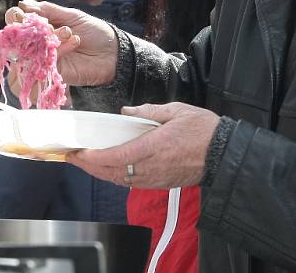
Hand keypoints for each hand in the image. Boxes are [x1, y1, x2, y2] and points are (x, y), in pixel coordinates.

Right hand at [14, 0, 118, 86]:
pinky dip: (59, 49)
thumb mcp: (72, 16)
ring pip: (30, 50)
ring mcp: (44, 58)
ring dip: (46, 38)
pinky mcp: (53, 72)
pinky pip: (45, 62)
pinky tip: (74, 41)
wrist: (112, 52)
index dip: (14, 17)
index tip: (18, 14)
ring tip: (67, 31)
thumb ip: (48, 10)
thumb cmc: (94, 32)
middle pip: (18, 38)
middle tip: (42, 24)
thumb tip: (24, 4)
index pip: (18, 21)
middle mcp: (39, 43)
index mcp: (42, 26)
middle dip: (26, 29)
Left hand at [66, 102, 219, 188]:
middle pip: (111, 172)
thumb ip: (149, 111)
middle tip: (71, 157)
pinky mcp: (160, 183)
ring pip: (119, 180)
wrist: (224, 154)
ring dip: (99, 173)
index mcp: (154, 147)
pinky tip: (108, 169)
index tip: (78, 153)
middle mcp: (151, 167)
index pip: (116, 157)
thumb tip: (126, 112)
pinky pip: (130, 183)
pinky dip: (114, 177)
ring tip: (85, 163)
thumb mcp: (177, 111)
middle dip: (88, 166)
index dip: (93, 158)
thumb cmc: (203, 130)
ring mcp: (155, 178)